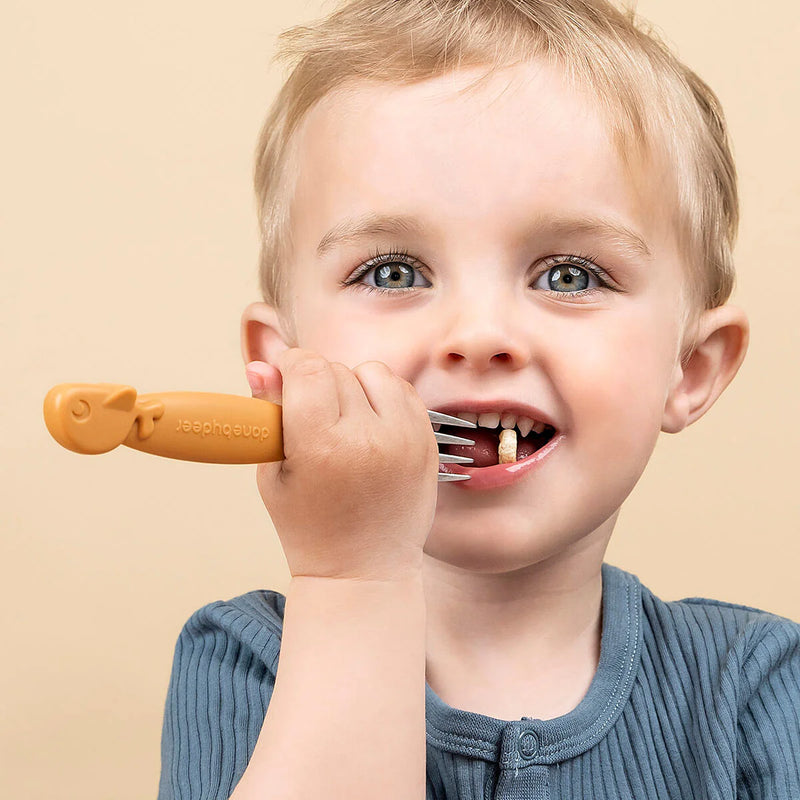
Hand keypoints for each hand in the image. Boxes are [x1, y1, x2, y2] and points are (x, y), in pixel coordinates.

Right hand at [245, 349, 438, 581]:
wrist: (364, 571)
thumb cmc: (309, 528)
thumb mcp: (274, 474)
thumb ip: (268, 415)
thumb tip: (260, 366)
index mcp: (322, 447)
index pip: (308, 368)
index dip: (290, 365)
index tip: (285, 378)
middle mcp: (369, 438)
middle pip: (337, 369)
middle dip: (317, 382)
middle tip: (312, 416)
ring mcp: (405, 439)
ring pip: (374, 372)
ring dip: (354, 385)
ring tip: (344, 420)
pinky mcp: (427, 443)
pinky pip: (404, 391)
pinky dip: (384, 398)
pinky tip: (370, 426)